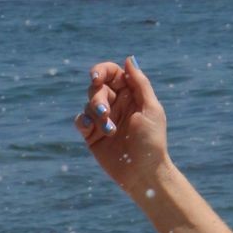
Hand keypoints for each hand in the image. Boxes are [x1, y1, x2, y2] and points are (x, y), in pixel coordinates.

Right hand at [74, 56, 168, 191]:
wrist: (144, 174)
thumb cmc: (152, 142)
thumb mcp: (152, 110)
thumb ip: (140, 83)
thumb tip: (129, 59)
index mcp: (131, 96)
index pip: (112, 73)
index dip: (101, 71)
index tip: (96, 77)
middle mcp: (116, 105)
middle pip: (97, 87)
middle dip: (97, 97)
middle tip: (104, 113)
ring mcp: (104, 120)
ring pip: (88, 104)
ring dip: (95, 114)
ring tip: (109, 130)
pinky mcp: (93, 136)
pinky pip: (80, 120)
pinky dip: (82, 121)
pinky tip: (89, 128)